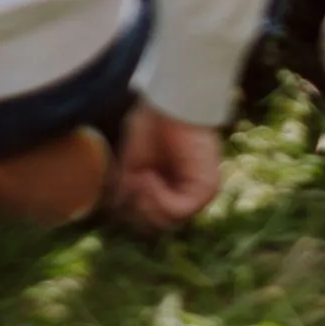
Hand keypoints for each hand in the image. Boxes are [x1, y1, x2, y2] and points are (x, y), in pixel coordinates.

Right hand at [107, 105, 223, 232]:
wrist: (169, 102)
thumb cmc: (152, 124)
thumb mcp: (133, 163)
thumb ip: (129, 189)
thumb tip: (118, 209)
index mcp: (170, 186)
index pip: (151, 216)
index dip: (132, 207)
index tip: (124, 184)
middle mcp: (186, 192)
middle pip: (159, 223)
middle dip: (138, 208)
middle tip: (131, 183)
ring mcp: (198, 193)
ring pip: (169, 222)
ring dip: (147, 202)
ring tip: (141, 177)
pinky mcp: (206, 189)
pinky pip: (179, 210)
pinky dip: (159, 198)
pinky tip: (149, 177)